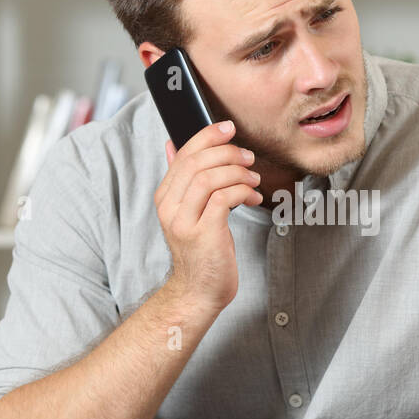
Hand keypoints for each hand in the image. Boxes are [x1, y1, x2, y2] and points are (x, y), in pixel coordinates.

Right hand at [154, 120, 262, 313]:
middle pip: (196, 163)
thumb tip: (173, 145)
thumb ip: (183, 181)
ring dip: (237, 173)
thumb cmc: (202, 250)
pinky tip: (251, 198)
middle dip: (227, 153)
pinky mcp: (203, 234)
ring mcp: (184, 222)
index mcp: (165, 197)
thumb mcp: (189, 211)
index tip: (228, 127)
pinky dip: (241, 192)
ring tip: (252, 180)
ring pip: (209, 178)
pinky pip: (223, 199)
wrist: (199, 291)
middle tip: (248, 158)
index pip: (184, 154)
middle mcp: (170, 208)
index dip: (207, 136)